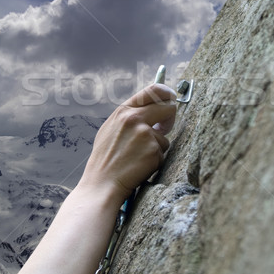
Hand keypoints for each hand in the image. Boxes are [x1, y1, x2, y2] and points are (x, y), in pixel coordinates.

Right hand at [80, 83, 176, 202]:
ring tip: (137, 156)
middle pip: (168, 107)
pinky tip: (139, 165)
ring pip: (164, 136)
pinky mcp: (153, 150)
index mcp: (123, 111)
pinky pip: (162, 152)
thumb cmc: (106, 158)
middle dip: (171, 117)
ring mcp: (145, 134)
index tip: (171, 98)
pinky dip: (155, 160)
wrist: (102, 183)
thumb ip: (129, 116)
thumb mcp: (111, 128)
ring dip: (157, 146)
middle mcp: (134, 118)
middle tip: (166, 127)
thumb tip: (152, 107)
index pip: (153, 90)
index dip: (167, 93)